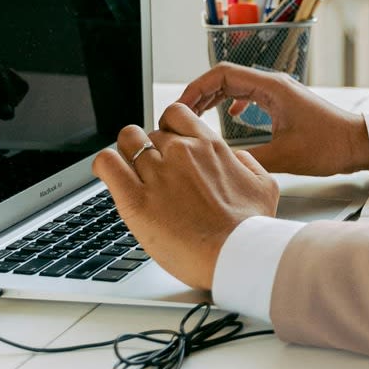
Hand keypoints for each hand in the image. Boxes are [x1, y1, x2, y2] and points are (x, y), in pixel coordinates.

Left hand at [91, 102, 279, 290]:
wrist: (235, 255)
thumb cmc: (250, 227)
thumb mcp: (264, 184)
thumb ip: (247, 163)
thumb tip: (235, 157)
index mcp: (209, 146)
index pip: (176, 113)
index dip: (168, 127)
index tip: (168, 143)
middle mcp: (181, 153)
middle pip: (150, 132)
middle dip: (150, 148)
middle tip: (153, 171)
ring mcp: (156, 174)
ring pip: (127, 140)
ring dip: (126, 152)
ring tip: (129, 171)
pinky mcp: (134, 200)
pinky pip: (107, 163)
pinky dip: (105, 164)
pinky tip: (110, 174)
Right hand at [175, 62, 368, 176]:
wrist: (358, 144)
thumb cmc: (329, 146)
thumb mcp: (284, 157)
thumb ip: (247, 159)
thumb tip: (216, 162)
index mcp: (271, 88)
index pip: (222, 74)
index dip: (195, 88)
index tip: (178, 107)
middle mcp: (274, 84)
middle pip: (225, 78)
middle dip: (198, 94)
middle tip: (178, 115)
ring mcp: (279, 92)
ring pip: (236, 86)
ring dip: (213, 98)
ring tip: (194, 117)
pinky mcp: (284, 102)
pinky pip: (250, 95)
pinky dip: (232, 103)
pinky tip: (228, 118)